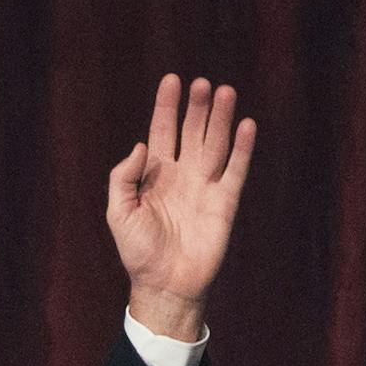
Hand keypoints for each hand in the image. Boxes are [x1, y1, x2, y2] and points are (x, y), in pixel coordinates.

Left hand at [106, 75, 255, 340]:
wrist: (165, 285)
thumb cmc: (138, 252)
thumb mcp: (118, 213)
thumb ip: (124, 177)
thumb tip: (140, 145)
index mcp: (154, 176)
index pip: (162, 131)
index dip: (166, 106)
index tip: (172, 80)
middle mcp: (181, 176)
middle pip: (191, 132)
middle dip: (196, 107)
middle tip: (202, 84)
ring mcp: (204, 187)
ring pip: (214, 144)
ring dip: (220, 119)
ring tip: (225, 92)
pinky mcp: (224, 202)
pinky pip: (236, 169)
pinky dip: (242, 148)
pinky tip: (246, 125)